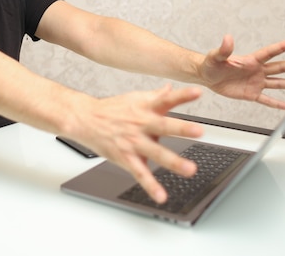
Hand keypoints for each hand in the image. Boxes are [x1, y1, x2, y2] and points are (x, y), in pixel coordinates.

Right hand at [71, 84, 203, 203]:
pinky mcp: (126, 158)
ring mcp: (134, 142)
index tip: (198, 92)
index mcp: (146, 108)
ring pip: (156, 152)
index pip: (166, 99)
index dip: (182, 95)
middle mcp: (141, 124)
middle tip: (199, 131)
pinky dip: (151, 186)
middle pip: (163, 125)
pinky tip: (161, 196)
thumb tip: (171, 88)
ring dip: (173, 161)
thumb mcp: (135, 98)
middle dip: (181, 128)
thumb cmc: (112, 109)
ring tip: (190, 169)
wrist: (85, 119)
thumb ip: (157, 96)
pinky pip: (140, 174)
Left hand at [200, 35, 284, 108]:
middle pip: (279, 67)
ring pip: (278, 83)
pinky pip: (267, 99)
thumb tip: (227, 38)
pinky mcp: (251, 94)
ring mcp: (256, 82)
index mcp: (250, 60)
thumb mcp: (216, 56)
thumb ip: (224, 49)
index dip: (282, 47)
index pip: (269, 52)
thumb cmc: (211, 64)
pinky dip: (278, 104)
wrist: (207, 76)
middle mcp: (257, 70)